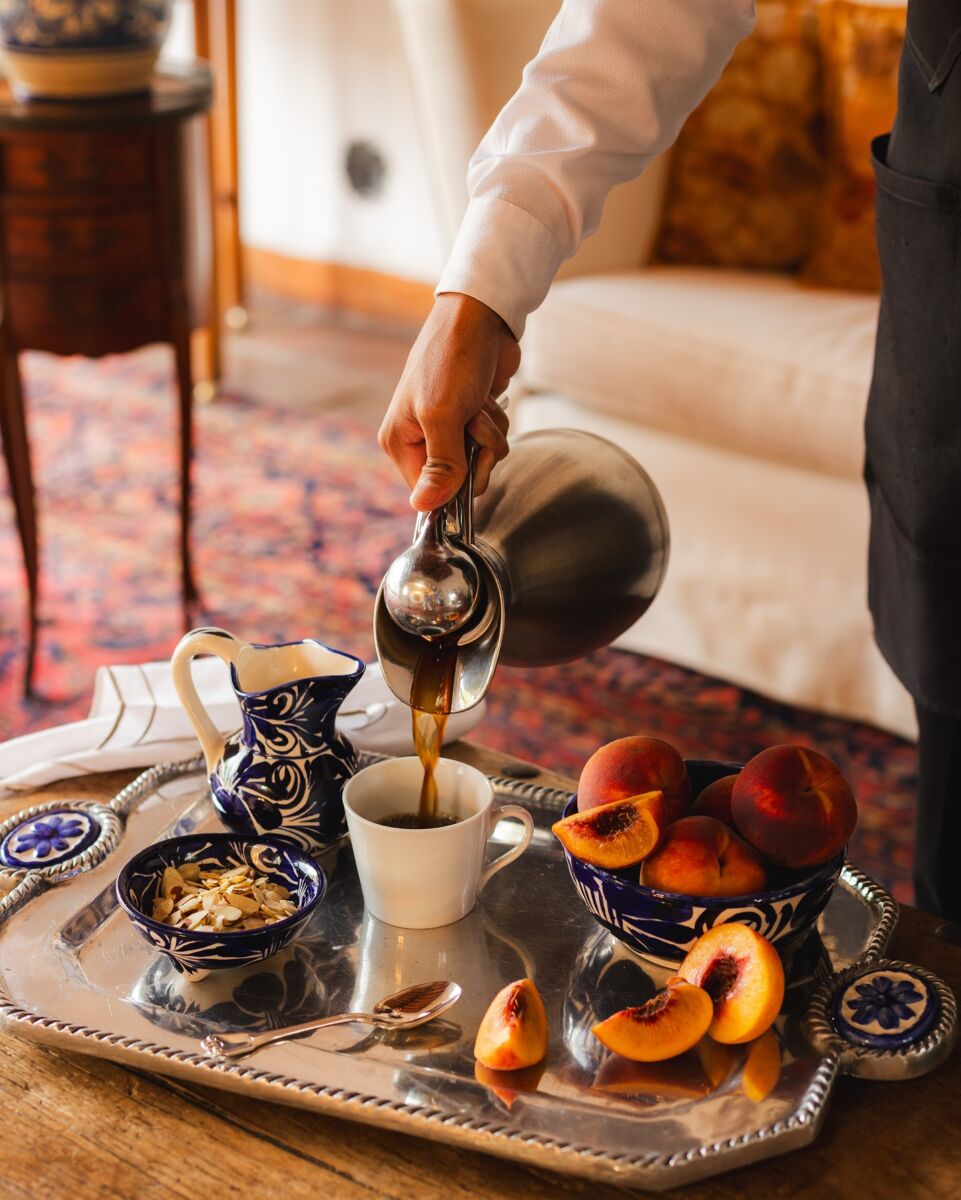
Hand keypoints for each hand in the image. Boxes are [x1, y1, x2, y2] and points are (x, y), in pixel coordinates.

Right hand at [379, 293, 519, 510]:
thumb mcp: (443, 416)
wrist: (483, 316)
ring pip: (480, 461)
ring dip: (490, 436)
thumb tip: (422, 508)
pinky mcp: (471, 417)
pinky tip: (488, 400)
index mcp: (399, 441)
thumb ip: (440, 466)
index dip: (452, 487)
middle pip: (457, 480)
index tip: (467, 465)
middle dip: (476, 455)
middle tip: (474, 425)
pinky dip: (497, 423)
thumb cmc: (453, 358)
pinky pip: (492, 441)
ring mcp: (447, 428)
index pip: (426, 492)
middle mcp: (419, 438)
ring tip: (479, 406)